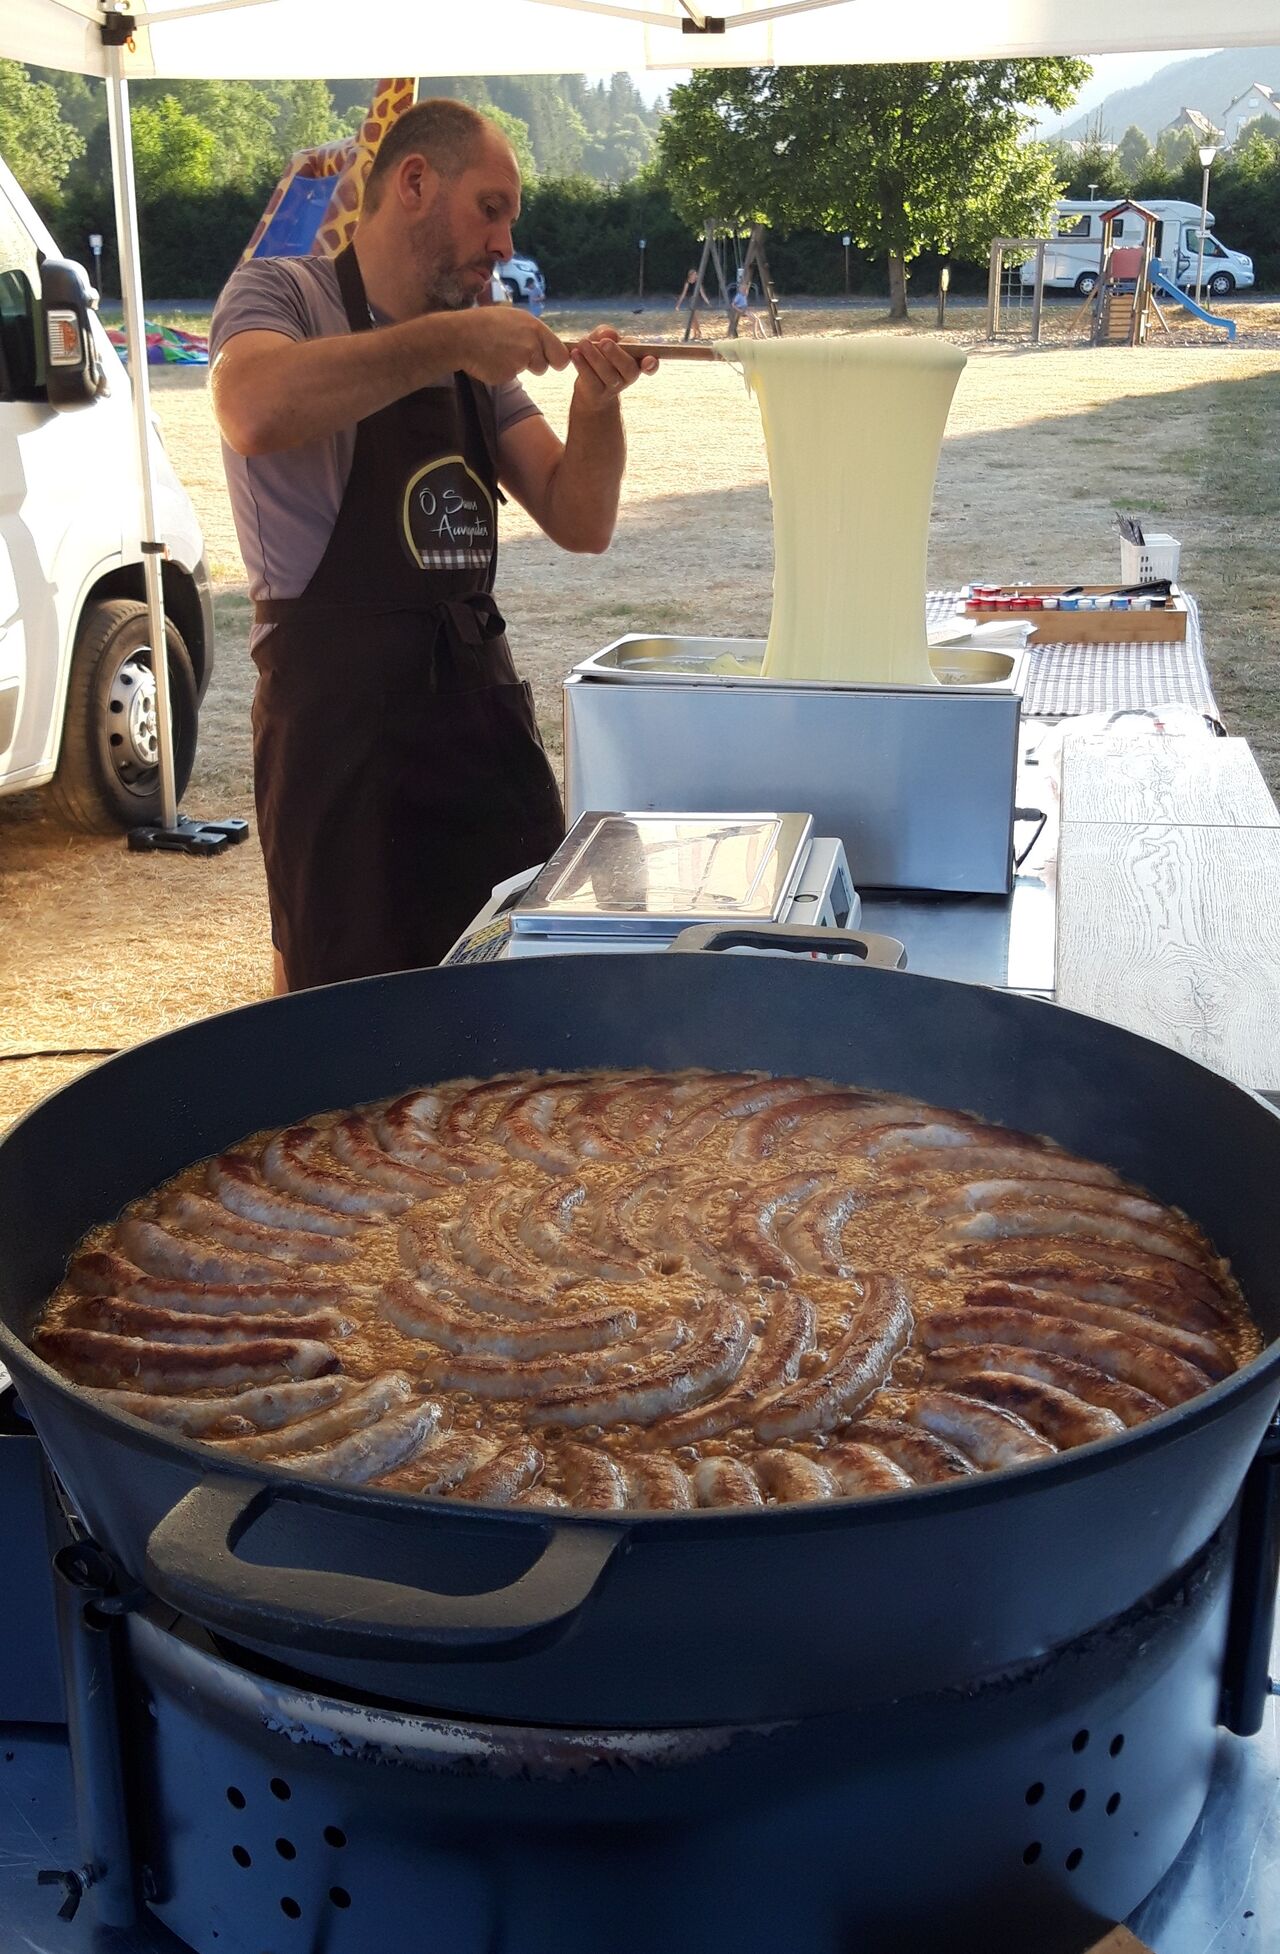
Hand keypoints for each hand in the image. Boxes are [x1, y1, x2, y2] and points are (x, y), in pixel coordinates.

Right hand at [447, 308, 571, 386]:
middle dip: (544, 364)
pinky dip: (504, 371)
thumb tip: (545, 341)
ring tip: (502, 353)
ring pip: (533, 370)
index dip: (557, 357)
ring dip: (521, 366)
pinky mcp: (509, 374)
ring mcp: (521, 360)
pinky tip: (492, 360)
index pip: (562, 352)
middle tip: (529, 360)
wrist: (462, 336)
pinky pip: (513, 376)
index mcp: (535, 327)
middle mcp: (532, 343)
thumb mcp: (513, 318)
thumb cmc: (485, 324)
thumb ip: (532, 332)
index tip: (552, 360)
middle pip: (552, 364)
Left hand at [569, 325, 657, 411]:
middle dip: (616, 354)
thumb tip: (609, 334)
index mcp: (637, 360)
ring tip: (583, 343)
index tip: (648, 361)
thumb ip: (606, 333)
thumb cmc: (601, 357)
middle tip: (604, 343)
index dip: (652, 363)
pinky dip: (582, 366)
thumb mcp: (603, 340)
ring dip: (594, 357)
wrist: (589, 387)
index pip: (650, 363)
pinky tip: (575, 354)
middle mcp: (629, 375)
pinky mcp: (597, 394)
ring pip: (608, 374)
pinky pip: (591, 380)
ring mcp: (614, 387)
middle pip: (628, 367)